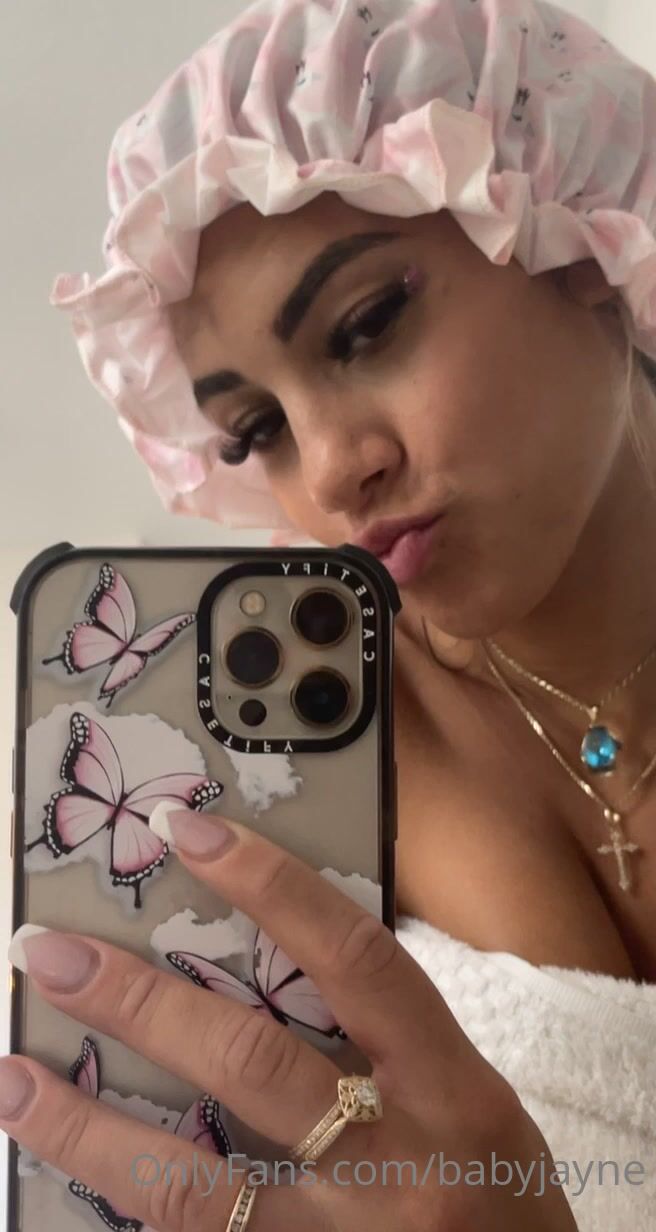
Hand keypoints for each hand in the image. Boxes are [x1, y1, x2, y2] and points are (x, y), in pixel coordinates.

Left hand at [3, 808, 577, 1229]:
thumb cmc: (505, 1206)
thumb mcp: (473, 1104)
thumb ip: (390, 1039)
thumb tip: (272, 951)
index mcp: (454, 1093)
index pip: (356, 961)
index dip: (272, 887)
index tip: (190, 832)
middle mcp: (398, 1168)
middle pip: (253, 1066)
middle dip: (141, 1005)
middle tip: (51, 955)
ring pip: (193, 1190)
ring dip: (90, 1132)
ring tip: (14, 1082)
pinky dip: (126, 1209)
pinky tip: (63, 1182)